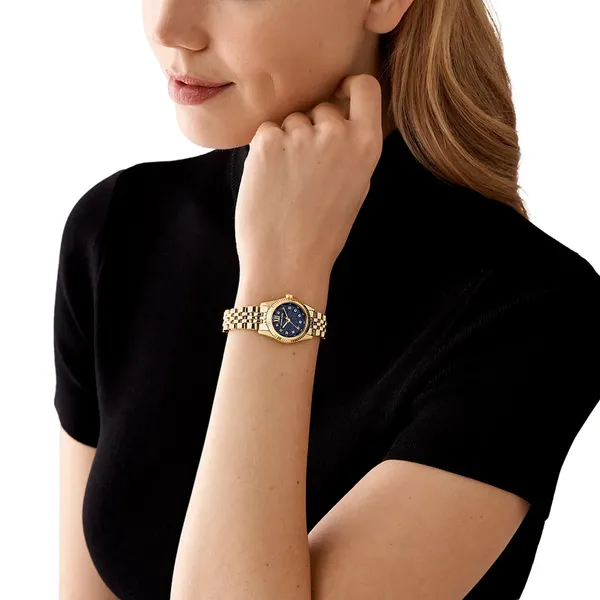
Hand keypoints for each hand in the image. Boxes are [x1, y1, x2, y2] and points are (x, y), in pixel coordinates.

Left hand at [235, 74, 383, 280]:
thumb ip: (352, 147)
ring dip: (286, 142)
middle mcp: (337, 133)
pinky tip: (270, 182)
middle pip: (321, 107)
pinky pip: (266, 132)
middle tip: (306, 170)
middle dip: (312, 128)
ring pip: (290, 121)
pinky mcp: (268, 142)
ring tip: (287, 183)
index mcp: (366, 145)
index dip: (347, 89)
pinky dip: (265, 152)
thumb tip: (339, 113)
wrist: (288, 262)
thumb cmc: (322, 232)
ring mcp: (301, 136)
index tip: (338, 99)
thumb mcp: (356, 187)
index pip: (364, 85)